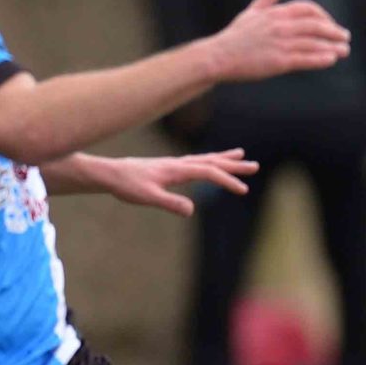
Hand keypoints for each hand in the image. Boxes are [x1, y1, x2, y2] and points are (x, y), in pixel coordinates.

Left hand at [105, 149, 259, 216]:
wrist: (111, 174)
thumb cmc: (128, 186)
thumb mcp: (147, 198)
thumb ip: (170, 203)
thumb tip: (191, 210)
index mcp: (177, 170)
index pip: (209, 172)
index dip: (227, 180)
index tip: (242, 190)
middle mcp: (179, 163)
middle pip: (212, 161)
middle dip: (234, 164)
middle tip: (255, 166)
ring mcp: (175, 164)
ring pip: (205, 159)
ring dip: (225, 158)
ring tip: (241, 154)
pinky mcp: (170, 167)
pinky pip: (196, 161)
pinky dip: (210, 160)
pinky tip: (212, 163)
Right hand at [208, 0, 351, 82]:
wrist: (218, 56)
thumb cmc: (234, 37)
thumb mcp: (250, 12)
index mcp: (275, 13)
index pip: (307, 9)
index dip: (324, 16)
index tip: (331, 25)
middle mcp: (281, 26)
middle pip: (316, 25)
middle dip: (334, 31)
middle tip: (345, 38)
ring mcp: (281, 43)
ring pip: (314, 43)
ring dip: (332, 46)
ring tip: (344, 51)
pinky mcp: (279, 61)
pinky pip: (305, 59)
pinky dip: (320, 58)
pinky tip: (331, 59)